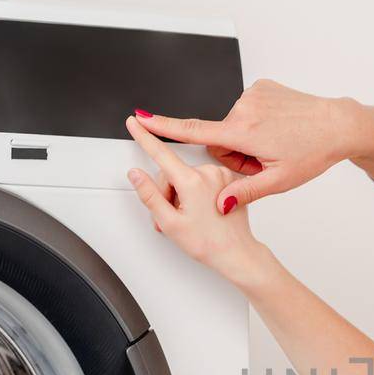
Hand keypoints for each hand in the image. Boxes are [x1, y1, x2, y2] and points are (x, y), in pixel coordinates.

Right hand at [125, 115, 269, 284]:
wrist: (238, 253)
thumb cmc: (211, 244)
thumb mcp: (171, 224)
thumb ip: (149, 195)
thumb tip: (136, 174)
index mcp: (194, 181)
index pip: (162, 153)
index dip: (145, 136)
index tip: (135, 121)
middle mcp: (210, 172)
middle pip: (174, 171)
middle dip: (168, 192)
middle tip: (174, 216)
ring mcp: (222, 174)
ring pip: (188, 174)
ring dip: (183, 191)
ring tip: (190, 214)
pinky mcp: (230, 177)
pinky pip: (204, 176)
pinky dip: (198, 189)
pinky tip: (203, 207)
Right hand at [132, 79, 358, 208]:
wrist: (338, 124)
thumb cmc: (313, 151)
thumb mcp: (279, 180)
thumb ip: (244, 192)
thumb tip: (221, 204)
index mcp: (244, 131)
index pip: (194, 131)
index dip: (163, 127)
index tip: (140, 118)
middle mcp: (244, 108)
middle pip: (220, 138)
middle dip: (235, 153)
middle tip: (264, 161)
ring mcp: (253, 94)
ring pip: (234, 125)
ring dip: (248, 139)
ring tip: (276, 144)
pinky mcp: (262, 86)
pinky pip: (247, 110)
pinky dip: (258, 123)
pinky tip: (279, 129)